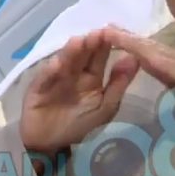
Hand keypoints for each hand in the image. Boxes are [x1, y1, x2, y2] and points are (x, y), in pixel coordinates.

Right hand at [20, 30, 140, 154]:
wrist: (50, 144)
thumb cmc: (80, 125)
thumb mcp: (105, 107)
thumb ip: (119, 84)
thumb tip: (136, 59)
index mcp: (92, 76)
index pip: (99, 56)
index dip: (106, 44)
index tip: (114, 32)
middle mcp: (74, 72)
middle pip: (82, 54)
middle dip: (90, 43)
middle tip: (98, 32)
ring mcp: (56, 77)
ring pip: (65, 61)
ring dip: (71, 52)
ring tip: (79, 42)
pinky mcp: (38, 86)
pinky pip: (46, 78)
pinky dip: (51, 71)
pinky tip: (58, 65)